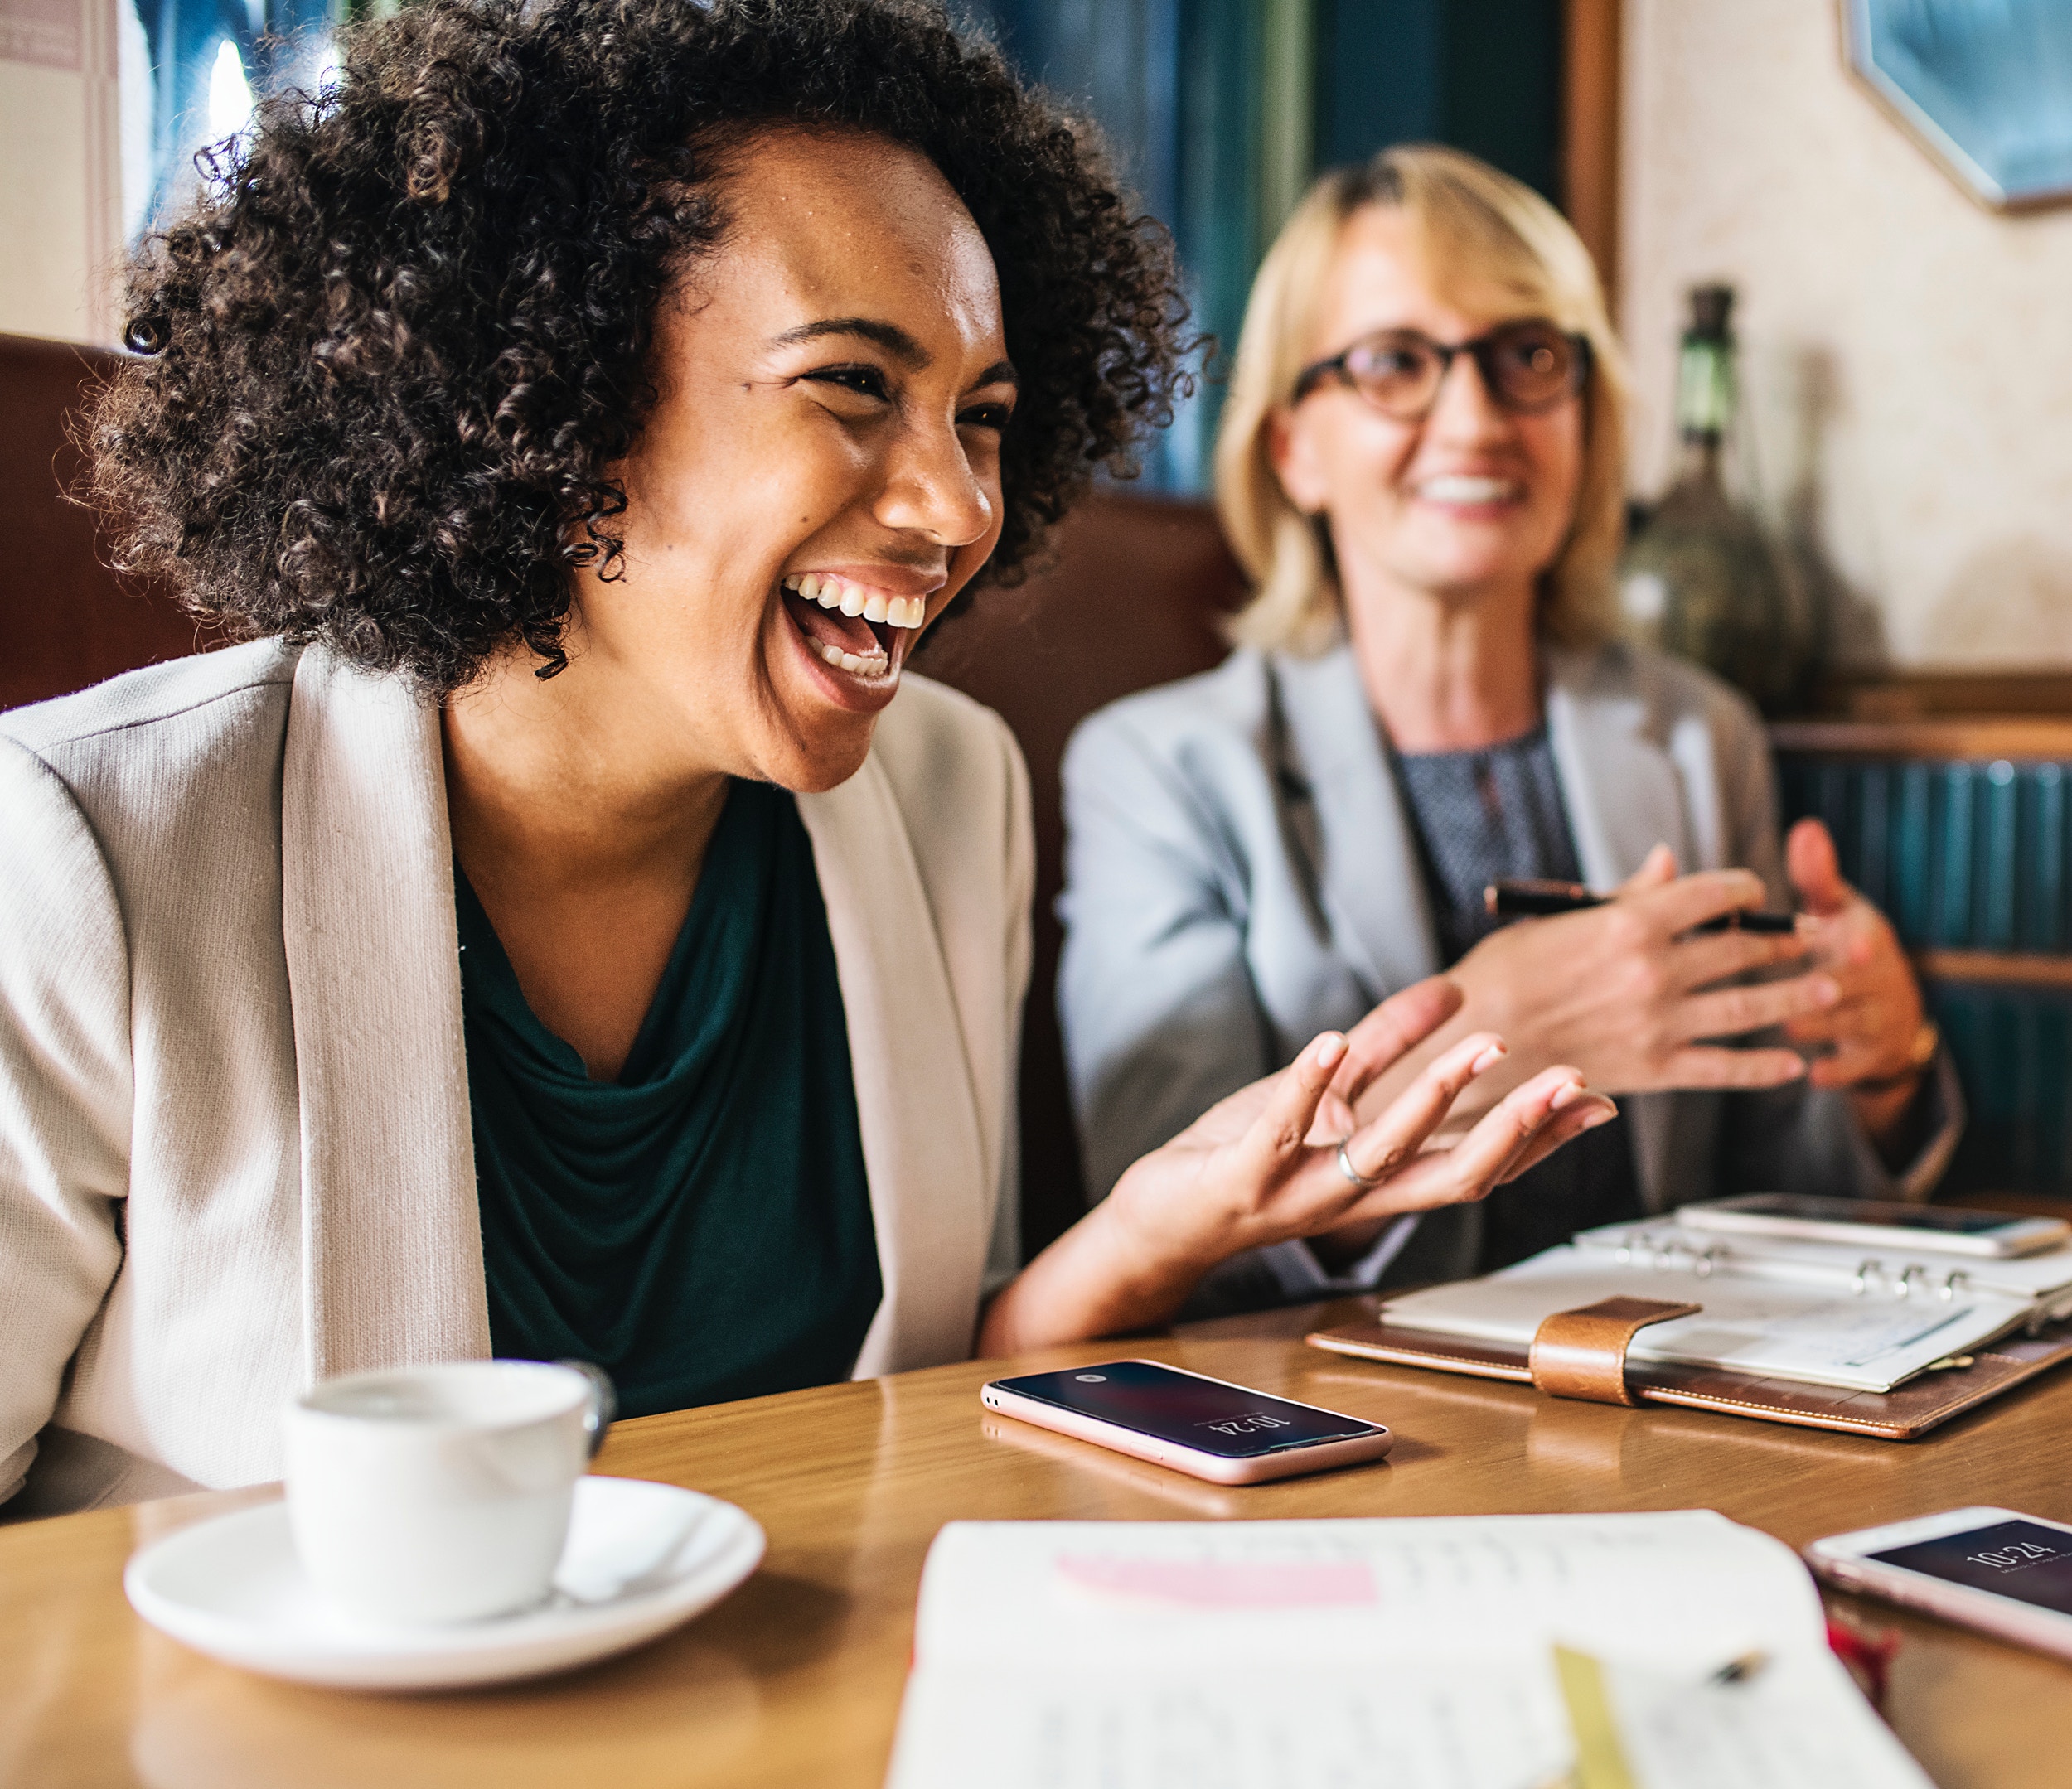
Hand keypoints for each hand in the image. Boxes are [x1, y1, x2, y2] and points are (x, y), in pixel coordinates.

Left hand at [1104, 978, 1613, 1284]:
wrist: (1165, 1217)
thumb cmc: (1250, 1156)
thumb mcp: (1329, 1092)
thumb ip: (1386, 1045)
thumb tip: (1452, 992)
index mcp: (1385, 1179)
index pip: (1480, 1165)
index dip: (1540, 1138)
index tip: (1593, 1100)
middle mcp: (1358, 1198)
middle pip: (1456, 1175)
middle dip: (1517, 1127)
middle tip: (1568, 1081)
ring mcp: (1303, 1192)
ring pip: (1382, 1154)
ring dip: (1433, 1097)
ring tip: (1479, 1045)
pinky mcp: (1245, 1178)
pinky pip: (1282, 1132)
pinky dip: (1306, 1086)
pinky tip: (1330, 1040)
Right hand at [1366, 845, 1832, 1107]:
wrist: (1470, 1044)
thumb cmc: (1499, 974)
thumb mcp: (1555, 919)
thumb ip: (1623, 895)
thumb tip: (1667, 863)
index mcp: (1629, 922)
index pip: (1712, 895)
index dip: (1744, 889)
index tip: (1756, 893)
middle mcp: (1655, 970)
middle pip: (1741, 948)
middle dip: (1784, 940)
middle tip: (1814, 937)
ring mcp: (1660, 1023)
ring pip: (1749, 1007)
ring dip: (1794, 996)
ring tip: (1827, 988)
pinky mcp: (1654, 1069)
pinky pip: (1724, 1069)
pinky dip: (1763, 1068)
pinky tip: (1791, 1065)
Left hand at [1782, 819, 1929, 1144]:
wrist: (1890, 1010)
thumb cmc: (1848, 946)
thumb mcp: (1842, 909)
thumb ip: (1819, 876)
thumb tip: (1806, 828)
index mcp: (1866, 939)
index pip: (1866, 938)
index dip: (1859, 940)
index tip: (1847, 940)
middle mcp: (1877, 979)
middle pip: (1856, 983)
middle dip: (1829, 984)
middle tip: (1797, 984)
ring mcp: (1876, 1019)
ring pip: (1848, 1024)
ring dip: (1820, 1025)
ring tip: (1786, 1025)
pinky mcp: (1871, 1056)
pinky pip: (1855, 1066)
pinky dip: (1838, 1070)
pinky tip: (1814, 1075)